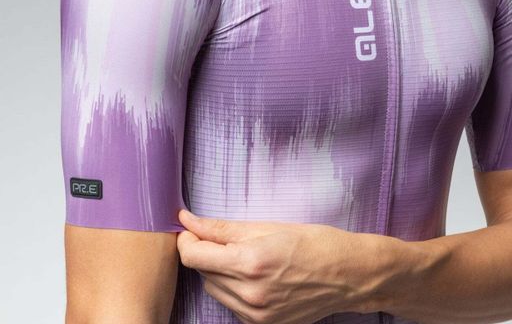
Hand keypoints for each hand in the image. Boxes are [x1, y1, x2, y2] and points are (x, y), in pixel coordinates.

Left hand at [176, 209, 379, 323]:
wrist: (348, 275)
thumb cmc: (311, 242)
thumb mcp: (264, 226)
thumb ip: (220, 227)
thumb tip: (187, 219)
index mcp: (249, 264)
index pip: (192, 256)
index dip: (187, 238)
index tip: (192, 227)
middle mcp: (249, 295)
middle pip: (201, 271)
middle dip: (204, 251)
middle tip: (225, 237)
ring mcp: (256, 316)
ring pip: (213, 288)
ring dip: (217, 270)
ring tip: (244, 255)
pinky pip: (230, 303)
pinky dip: (232, 287)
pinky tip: (253, 274)